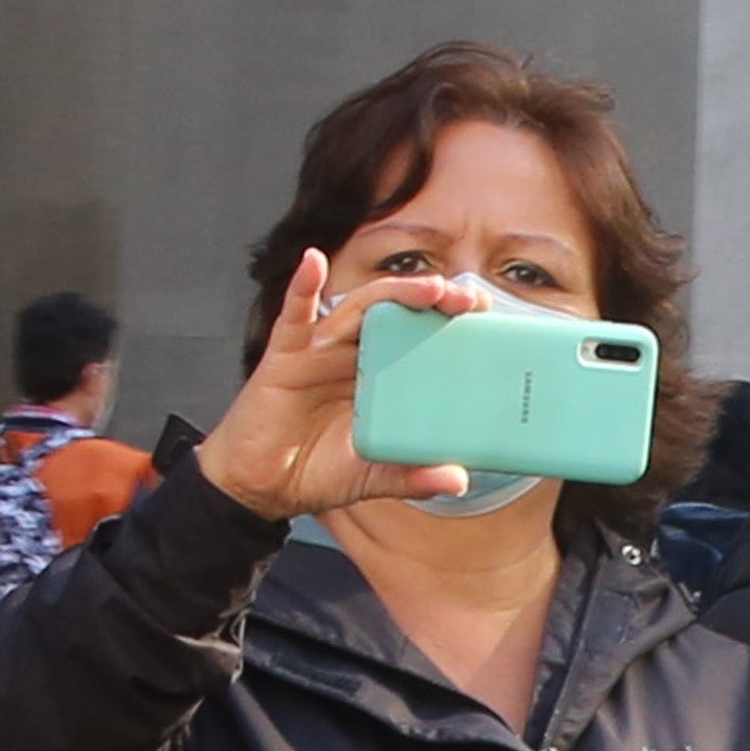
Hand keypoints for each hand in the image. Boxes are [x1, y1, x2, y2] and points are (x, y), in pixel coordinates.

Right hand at [193, 256, 475, 518]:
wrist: (261, 487)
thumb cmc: (315, 471)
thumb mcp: (373, 476)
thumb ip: (412, 476)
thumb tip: (458, 480)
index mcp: (380, 376)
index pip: (421, 337)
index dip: (450, 323)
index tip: (487, 318)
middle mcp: (354, 355)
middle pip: (398, 314)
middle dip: (434, 300)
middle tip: (470, 299)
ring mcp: (321, 350)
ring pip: (361, 308)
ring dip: (395, 292)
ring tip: (430, 287)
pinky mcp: (286, 356)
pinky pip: (295, 315)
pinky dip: (302, 286)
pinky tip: (313, 262)